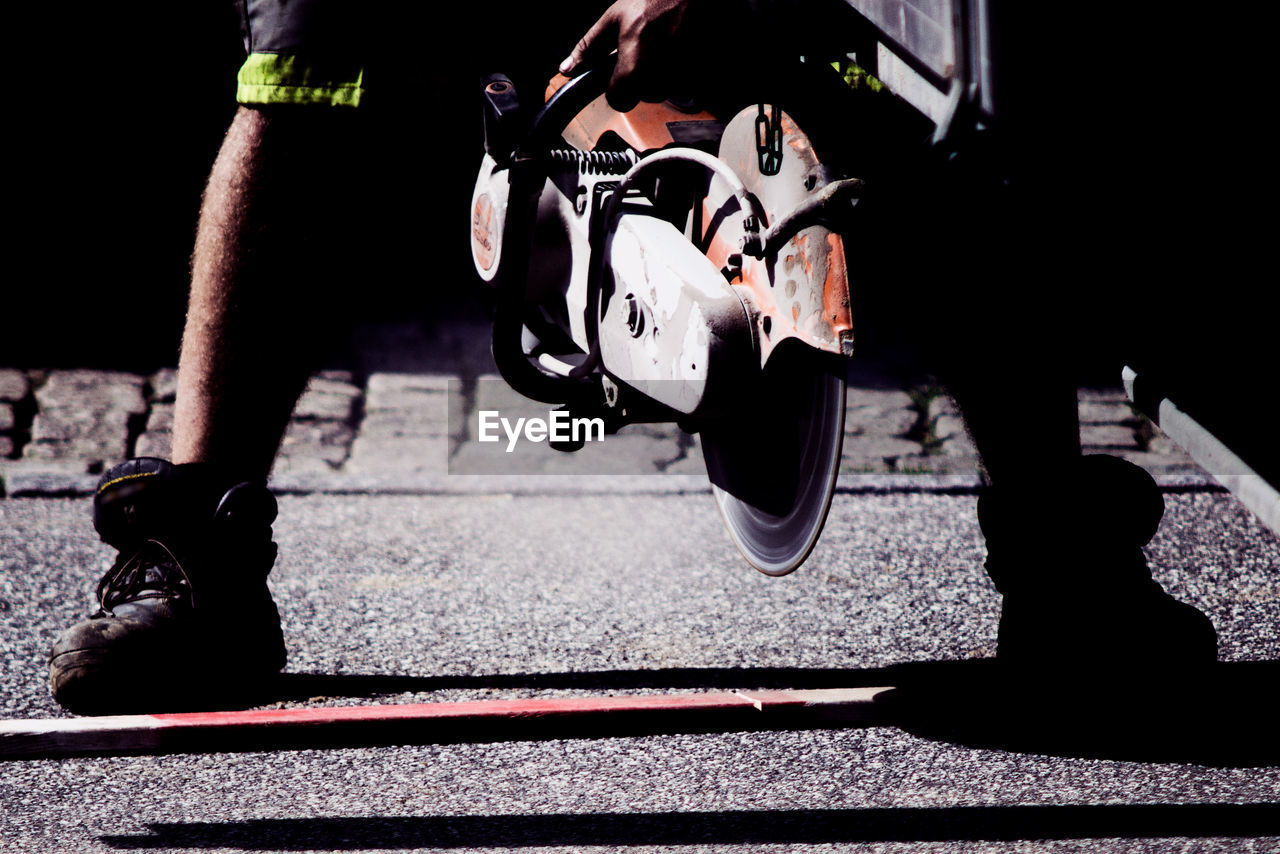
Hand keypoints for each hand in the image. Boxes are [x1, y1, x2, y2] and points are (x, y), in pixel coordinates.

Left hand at [560, 0, 699, 110]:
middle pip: (644, 95)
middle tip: (646, 48)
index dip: (617, 88)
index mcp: (634, 69)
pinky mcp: (700, 74)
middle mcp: (659, 79)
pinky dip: (680, 66)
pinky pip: (685, 80)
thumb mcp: (615, 17)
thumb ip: (590, 47)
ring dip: (662, 72)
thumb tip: (567, 68)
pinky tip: (679, 44)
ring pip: (665, 89)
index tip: (620, 73)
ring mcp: (683, 79)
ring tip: (664, 43)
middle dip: (643, 77)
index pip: (620, 102)